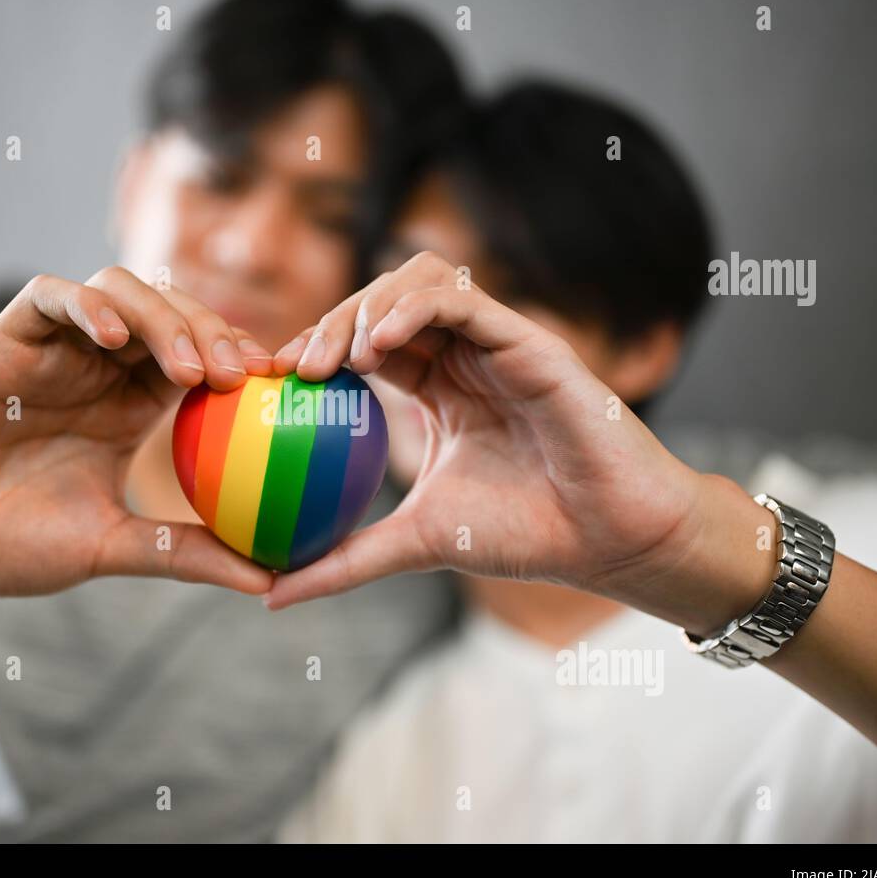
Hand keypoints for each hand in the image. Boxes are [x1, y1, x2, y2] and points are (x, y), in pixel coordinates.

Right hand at [0, 268, 276, 602]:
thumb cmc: (15, 545)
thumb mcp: (113, 548)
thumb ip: (183, 553)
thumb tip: (268, 581)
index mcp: (131, 405)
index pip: (202, 358)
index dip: (244, 361)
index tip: (283, 389)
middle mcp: (99, 367)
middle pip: (172, 313)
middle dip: (216, 332)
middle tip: (245, 375)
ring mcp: (54, 348)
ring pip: (121, 291)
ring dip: (163, 319)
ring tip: (190, 371)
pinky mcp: (5, 338)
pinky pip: (50, 295)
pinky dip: (87, 306)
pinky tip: (113, 339)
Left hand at [265, 252, 775, 632]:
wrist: (608, 540)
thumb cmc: (524, 535)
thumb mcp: (415, 543)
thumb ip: (347, 560)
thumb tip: (270, 595)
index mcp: (437, 389)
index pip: (362, 346)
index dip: (312, 350)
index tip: (268, 383)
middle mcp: (463, 356)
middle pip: (379, 304)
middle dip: (328, 323)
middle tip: (290, 369)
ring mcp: (495, 341)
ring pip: (416, 282)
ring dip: (365, 307)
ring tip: (335, 360)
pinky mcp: (526, 337)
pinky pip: (459, 299)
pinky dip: (411, 309)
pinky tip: (378, 346)